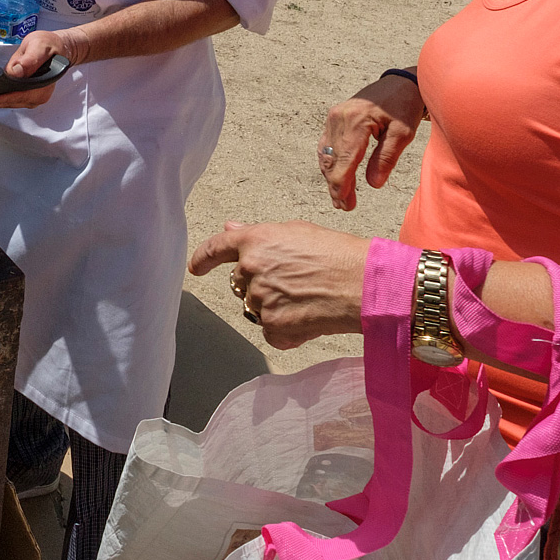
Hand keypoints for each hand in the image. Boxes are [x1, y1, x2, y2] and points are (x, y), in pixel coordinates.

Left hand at [0, 29, 72, 108]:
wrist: (58, 47)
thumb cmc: (50, 45)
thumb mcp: (39, 45)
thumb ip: (29, 59)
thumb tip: (17, 71)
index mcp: (43, 84)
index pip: (20, 95)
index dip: (3, 98)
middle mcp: (41, 94)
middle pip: (15, 102)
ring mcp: (37, 96)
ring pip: (15, 103)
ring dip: (0, 102)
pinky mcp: (34, 95)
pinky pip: (17, 100)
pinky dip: (6, 99)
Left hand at [188, 221, 368, 348]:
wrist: (363, 285)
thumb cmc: (338, 254)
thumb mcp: (297, 231)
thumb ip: (259, 234)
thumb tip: (231, 228)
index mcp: (255, 241)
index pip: (216, 248)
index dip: (203, 258)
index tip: (196, 267)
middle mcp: (250, 269)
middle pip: (242, 283)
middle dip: (261, 284)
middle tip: (295, 283)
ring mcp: (260, 299)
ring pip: (257, 307)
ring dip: (275, 307)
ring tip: (308, 298)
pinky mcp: (272, 326)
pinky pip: (271, 331)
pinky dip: (286, 330)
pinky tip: (309, 317)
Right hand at [318, 74, 424, 210]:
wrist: (398, 82)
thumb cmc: (404, 106)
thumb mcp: (403, 133)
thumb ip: (387, 158)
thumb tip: (373, 184)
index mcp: (357, 122)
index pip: (345, 161)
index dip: (342, 186)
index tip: (347, 205)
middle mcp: (339, 118)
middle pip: (332, 161)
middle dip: (336, 186)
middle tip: (344, 207)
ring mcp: (334, 117)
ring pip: (326, 154)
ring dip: (331, 177)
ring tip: (340, 197)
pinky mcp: (334, 117)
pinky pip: (326, 145)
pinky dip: (330, 163)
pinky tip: (336, 176)